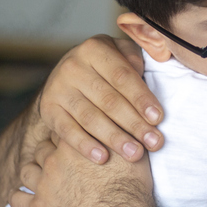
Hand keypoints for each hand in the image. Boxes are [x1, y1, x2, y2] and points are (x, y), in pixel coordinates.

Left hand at [11, 137, 155, 206]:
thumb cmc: (131, 189)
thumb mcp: (132, 152)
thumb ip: (121, 134)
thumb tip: (124, 122)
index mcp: (74, 143)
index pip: (62, 129)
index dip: (69, 136)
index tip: (74, 143)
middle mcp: (54, 160)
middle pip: (42, 148)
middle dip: (50, 153)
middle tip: (61, 163)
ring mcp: (44, 185)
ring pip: (27, 171)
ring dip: (33, 173)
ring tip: (43, 180)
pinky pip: (17, 200)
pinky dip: (20, 199)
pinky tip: (26, 199)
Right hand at [36, 35, 163, 163]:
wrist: (67, 75)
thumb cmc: (107, 67)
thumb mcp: (122, 54)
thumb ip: (138, 60)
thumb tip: (153, 72)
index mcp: (95, 48)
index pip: (122, 76)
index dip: (141, 99)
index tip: (158, 119)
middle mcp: (73, 65)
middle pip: (108, 100)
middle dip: (134, 124)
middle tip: (154, 142)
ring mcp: (57, 88)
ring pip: (90, 117)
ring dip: (114, 138)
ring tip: (134, 153)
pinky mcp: (48, 109)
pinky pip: (67, 130)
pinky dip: (85, 145)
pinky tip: (102, 158)